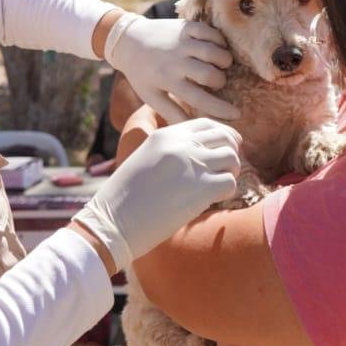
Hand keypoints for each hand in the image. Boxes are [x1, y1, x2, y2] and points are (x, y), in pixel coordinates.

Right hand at [73, 117, 241, 271]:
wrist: (113, 221)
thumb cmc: (124, 198)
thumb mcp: (143, 160)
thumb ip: (168, 152)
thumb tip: (196, 155)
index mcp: (165, 135)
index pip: (206, 124)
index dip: (221, 135)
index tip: (225, 147)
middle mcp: (182, 144)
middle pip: (224, 137)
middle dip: (231, 152)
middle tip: (227, 169)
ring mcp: (193, 164)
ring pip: (232, 158)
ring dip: (230, 172)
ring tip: (219, 186)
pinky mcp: (202, 189)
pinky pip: (230, 183)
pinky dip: (227, 192)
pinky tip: (214, 200)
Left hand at [104, 14, 240, 123]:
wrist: (128, 40)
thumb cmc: (142, 74)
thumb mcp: (152, 96)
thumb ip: (172, 113)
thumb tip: (193, 129)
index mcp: (167, 80)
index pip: (199, 99)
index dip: (220, 109)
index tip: (236, 115)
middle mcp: (175, 61)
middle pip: (210, 74)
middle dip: (220, 81)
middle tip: (217, 82)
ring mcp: (181, 41)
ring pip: (214, 51)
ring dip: (223, 60)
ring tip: (221, 65)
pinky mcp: (185, 26)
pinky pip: (210, 32)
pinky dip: (219, 40)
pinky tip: (217, 47)